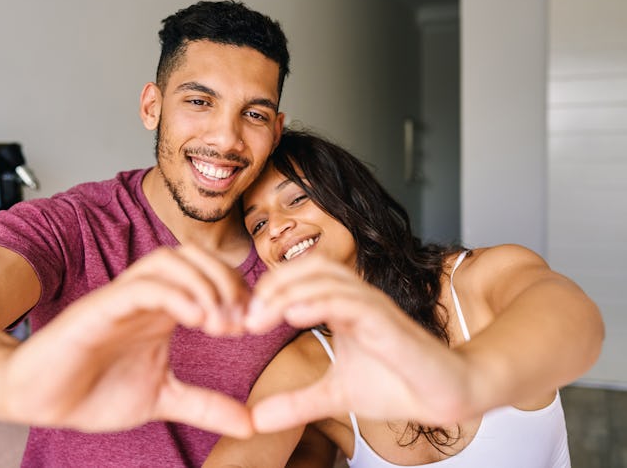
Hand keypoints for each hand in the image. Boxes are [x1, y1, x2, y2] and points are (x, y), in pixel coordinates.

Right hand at [0, 244, 253, 436]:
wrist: (38, 399)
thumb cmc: (94, 392)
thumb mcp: (163, 400)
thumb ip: (206, 406)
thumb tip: (252, 424)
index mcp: (164, 310)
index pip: (210, 275)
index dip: (239, 292)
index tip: (254, 327)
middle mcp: (147, 296)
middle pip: (196, 257)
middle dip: (228, 281)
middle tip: (242, 322)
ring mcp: (122, 298)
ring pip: (170, 261)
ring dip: (204, 283)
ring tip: (220, 322)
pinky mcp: (99, 308)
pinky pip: (141, 286)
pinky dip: (174, 294)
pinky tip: (196, 319)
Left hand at [245, 255, 470, 432]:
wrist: (443, 397)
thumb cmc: (395, 386)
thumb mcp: (333, 396)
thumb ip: (295, 403)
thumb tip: (255, 419)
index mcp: (343, 306)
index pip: (299, 278)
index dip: (269, 291)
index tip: (244, 321)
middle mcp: (356, 298)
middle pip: (307, 267)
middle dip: (271, 286)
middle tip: (246, 318)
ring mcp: (372, 306)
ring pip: (324, 278)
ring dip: (287, 292)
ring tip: (259, 318)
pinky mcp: (387, 321)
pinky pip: (349, 300)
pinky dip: (318, 302)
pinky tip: (292, 316)